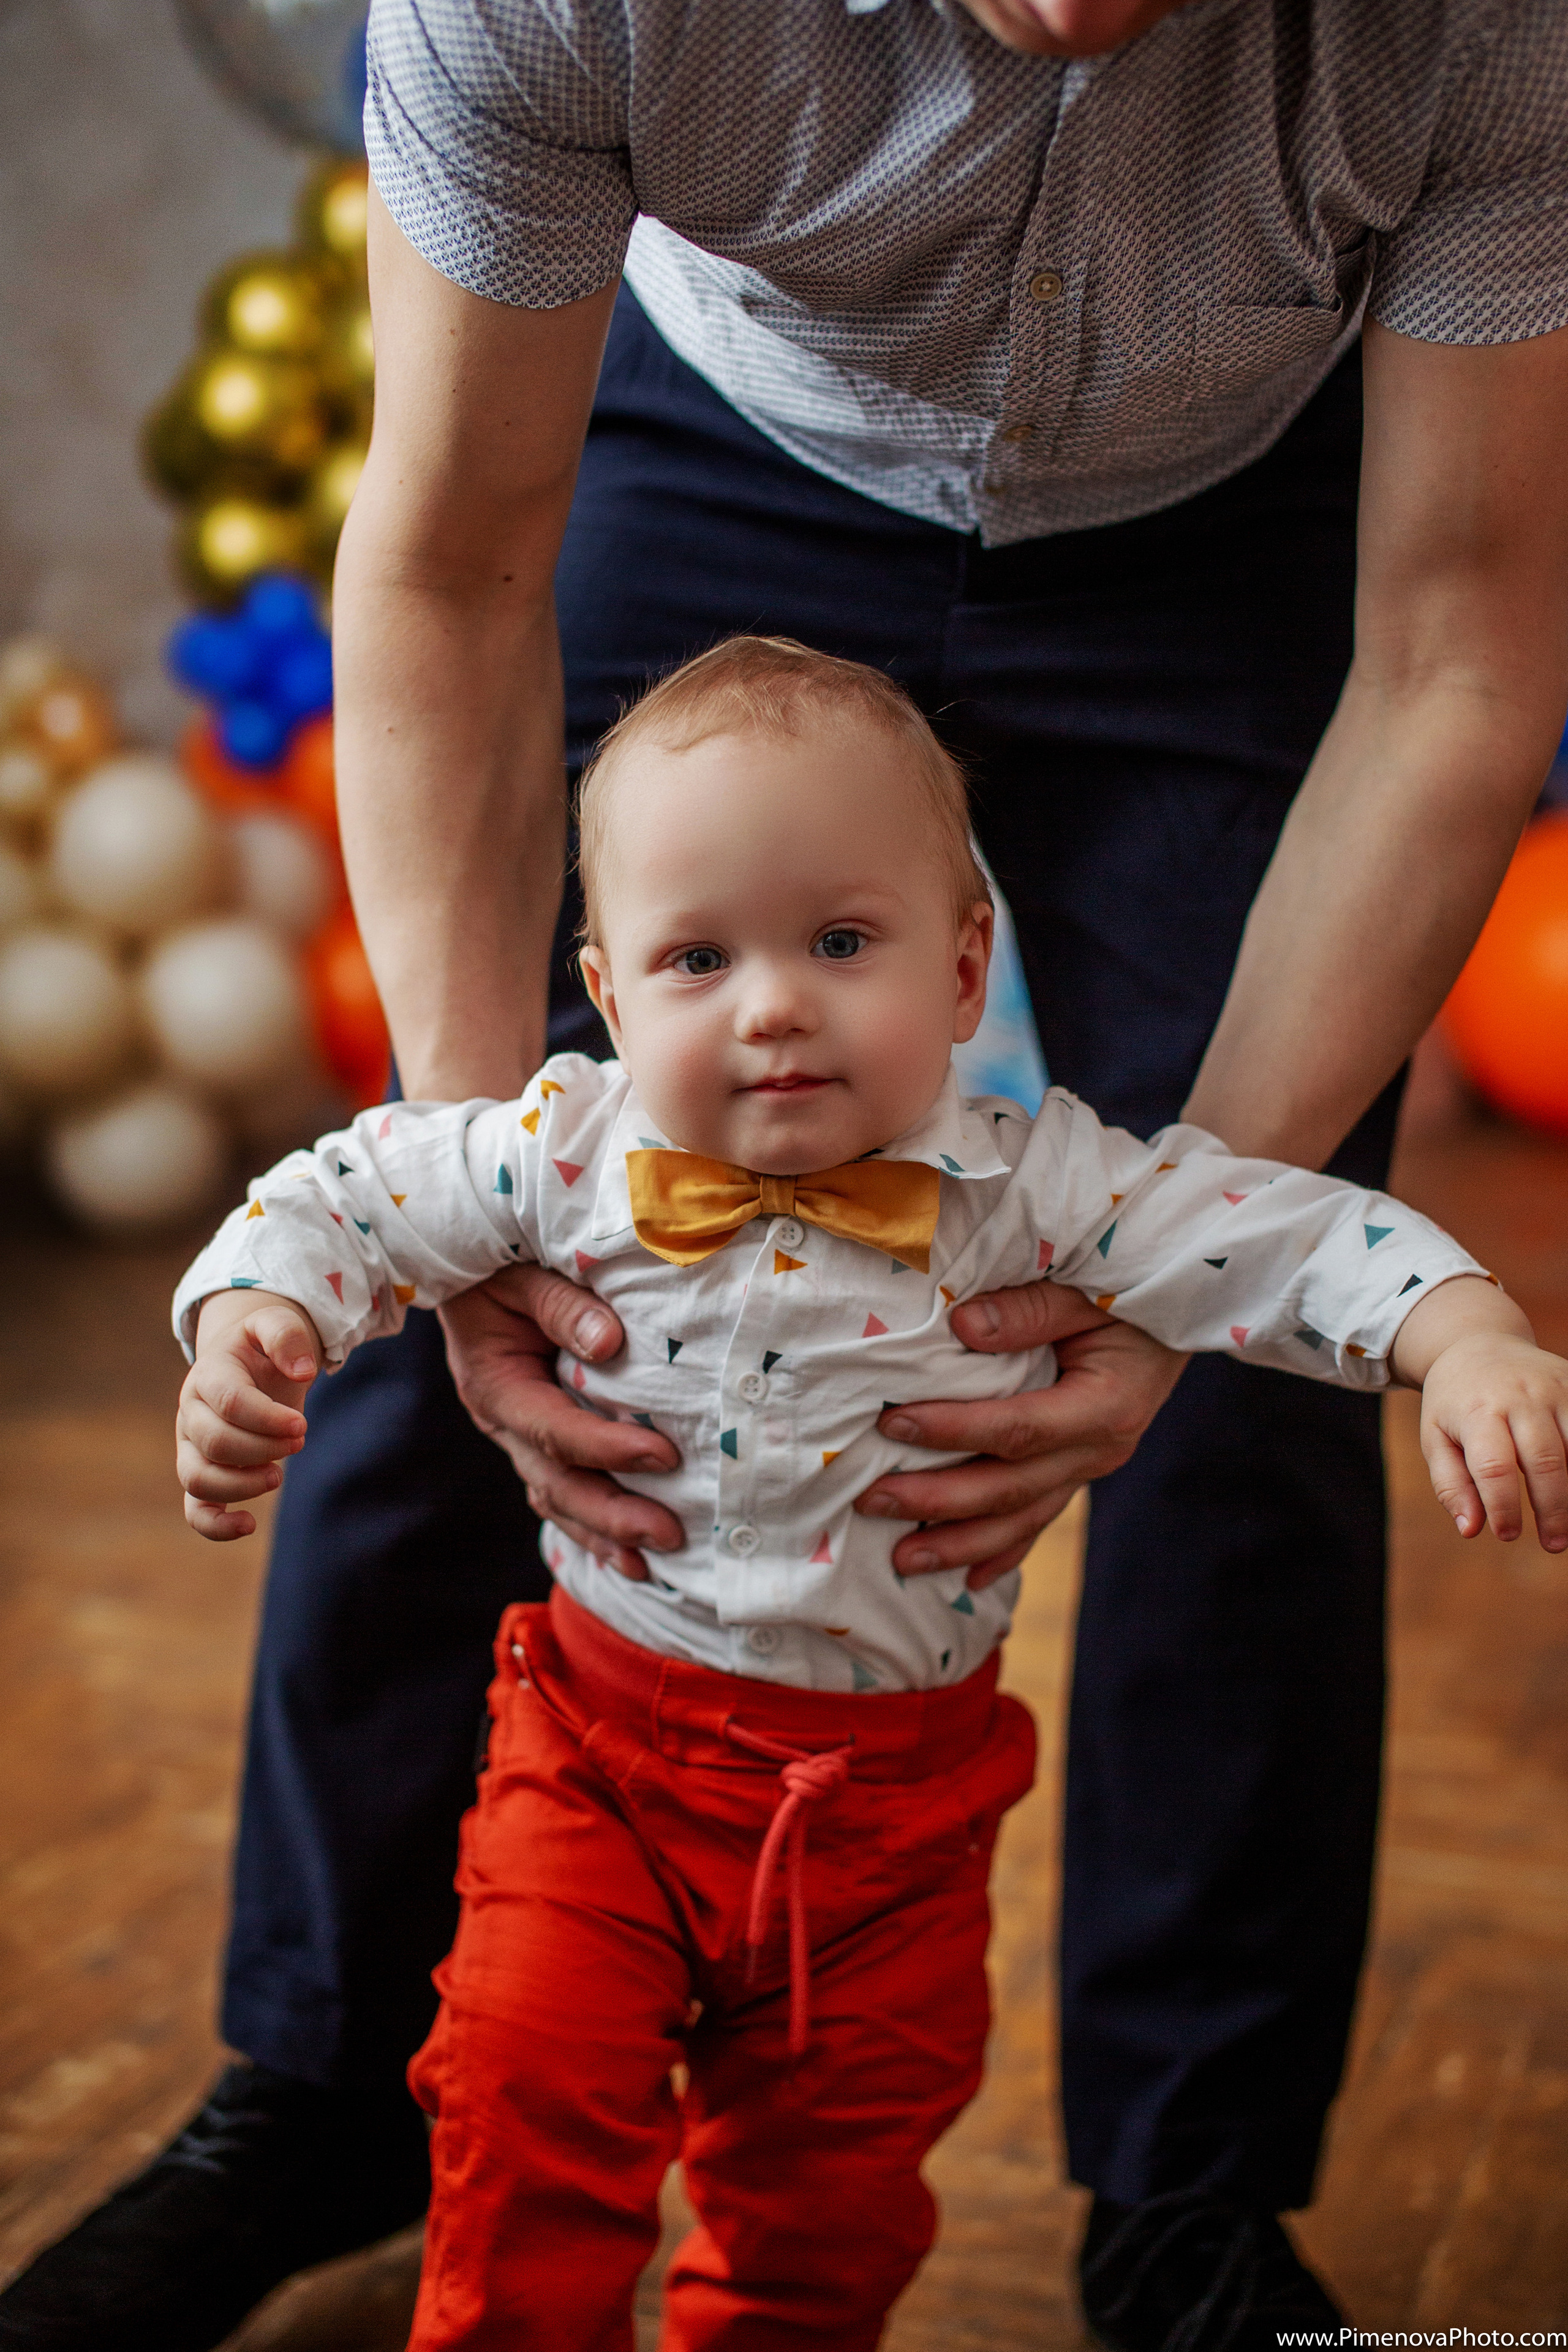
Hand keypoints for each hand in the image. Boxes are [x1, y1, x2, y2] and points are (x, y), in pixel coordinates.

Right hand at [178, 1289, 322, 1541]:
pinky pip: (195, 1511)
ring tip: (279, 1474)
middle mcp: (191, 1413)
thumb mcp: (276, 1323)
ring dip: (242, 1485)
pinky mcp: (200, 1473)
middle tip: (299, 1440)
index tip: (302, 1424)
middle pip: (216, 1443)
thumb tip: (303, 1372)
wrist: (243, 1361)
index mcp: (209, 1375)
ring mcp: (190, 1447)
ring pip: (198, 1479)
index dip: (268, 1418)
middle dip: (264, 1448)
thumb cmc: (262, 1346)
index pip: (230, 1403)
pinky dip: (216, 1526)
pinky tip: (249, 1525)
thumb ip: (287, 1336)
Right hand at [438, 1264, 684, 1579]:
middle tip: (671, 1534)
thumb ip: (563, 1305)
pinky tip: (629, 1555)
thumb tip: (610, 1342)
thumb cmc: (499, 1267)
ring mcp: (517, 1437)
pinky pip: (562, 1493)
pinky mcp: (536, 1441)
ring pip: (558, 1500)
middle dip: (613, 1516)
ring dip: (604, 1536)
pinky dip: (593, 1529)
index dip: (607, 1449)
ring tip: (653, 1564)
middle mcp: (502, 1421)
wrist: (468, 1272)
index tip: (665, 1457)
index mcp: (495, 1384)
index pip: (554, 1428)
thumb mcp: (523, 1274)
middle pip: (556, 1484)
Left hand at [855, 1281, 1187, 1587]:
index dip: (953, 1430)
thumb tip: (962, 1326)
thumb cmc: (1126, 1295)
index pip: (1017, 1428)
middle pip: (1009, 1489)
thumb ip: (1029, 1309)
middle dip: (937, 1501)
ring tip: (900, 1560)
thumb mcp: (1085, 1291)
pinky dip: (1002, 1552)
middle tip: (870, 1501)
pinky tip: (967, 1580)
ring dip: (959, 1544)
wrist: (1172, 1322)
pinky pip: (1039, 1521)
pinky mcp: (1079, 1473)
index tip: (892, 1423)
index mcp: (1104, 1405)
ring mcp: (1091, 1468)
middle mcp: (1100, 1449)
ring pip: (1021, 1519)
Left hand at [1420, 1330, 1567, 1550]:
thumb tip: (1470, 1530)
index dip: (1503, 1506)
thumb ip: (1451, 1485)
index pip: (1493, 1467)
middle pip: (1545, 1461)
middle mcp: (1520, 1397)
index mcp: (1477, 1411)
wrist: (1479, 1344)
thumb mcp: (1436, 1438)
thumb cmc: (1454, 1403)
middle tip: (1552, 1544)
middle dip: (1553, 1509)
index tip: (1507, 1535)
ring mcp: (1555, 1389)